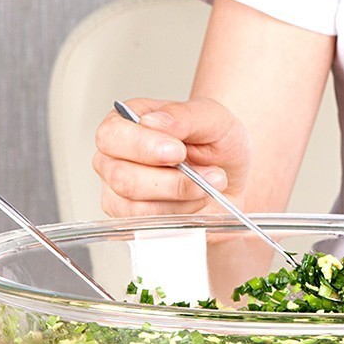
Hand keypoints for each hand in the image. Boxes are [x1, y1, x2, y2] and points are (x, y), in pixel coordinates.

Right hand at [94, 96, 251, 216]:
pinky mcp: (132, 220)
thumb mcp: (212, 118)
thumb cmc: (216, 142)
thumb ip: (182, 116)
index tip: (178, 151)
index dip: (143, 146)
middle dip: (170, 180)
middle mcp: (114, 158)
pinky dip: (180, 215)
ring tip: (208, 185)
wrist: (231, 175)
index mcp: (124, 122)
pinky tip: (197, 201)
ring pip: (136, 207)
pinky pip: (150, 227)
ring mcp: (118, 192)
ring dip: (180, 198)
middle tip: (203, 173)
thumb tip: (152, 121)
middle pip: (121, 176)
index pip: (112, 135)